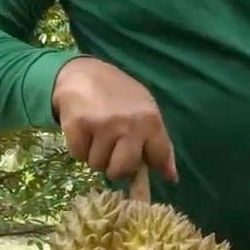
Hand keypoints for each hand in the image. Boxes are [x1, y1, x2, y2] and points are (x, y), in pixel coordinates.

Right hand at [52, 57, 177, 184]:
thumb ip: (158, 142)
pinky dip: (79, 148)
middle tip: (112, 151)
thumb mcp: (145, 110)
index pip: (159, 157)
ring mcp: (103, 126)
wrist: (82, 73)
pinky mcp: (78, 126)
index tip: (145, 166)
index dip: (153, 166)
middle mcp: (129, 124)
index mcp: (150, 120)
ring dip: (95, 156)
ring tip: (96, 135)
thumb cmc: (118, 94)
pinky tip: (83, 130)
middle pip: (122, 170)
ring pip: (98, 165)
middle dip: (115, 166)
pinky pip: (79, 155)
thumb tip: (171, 176)